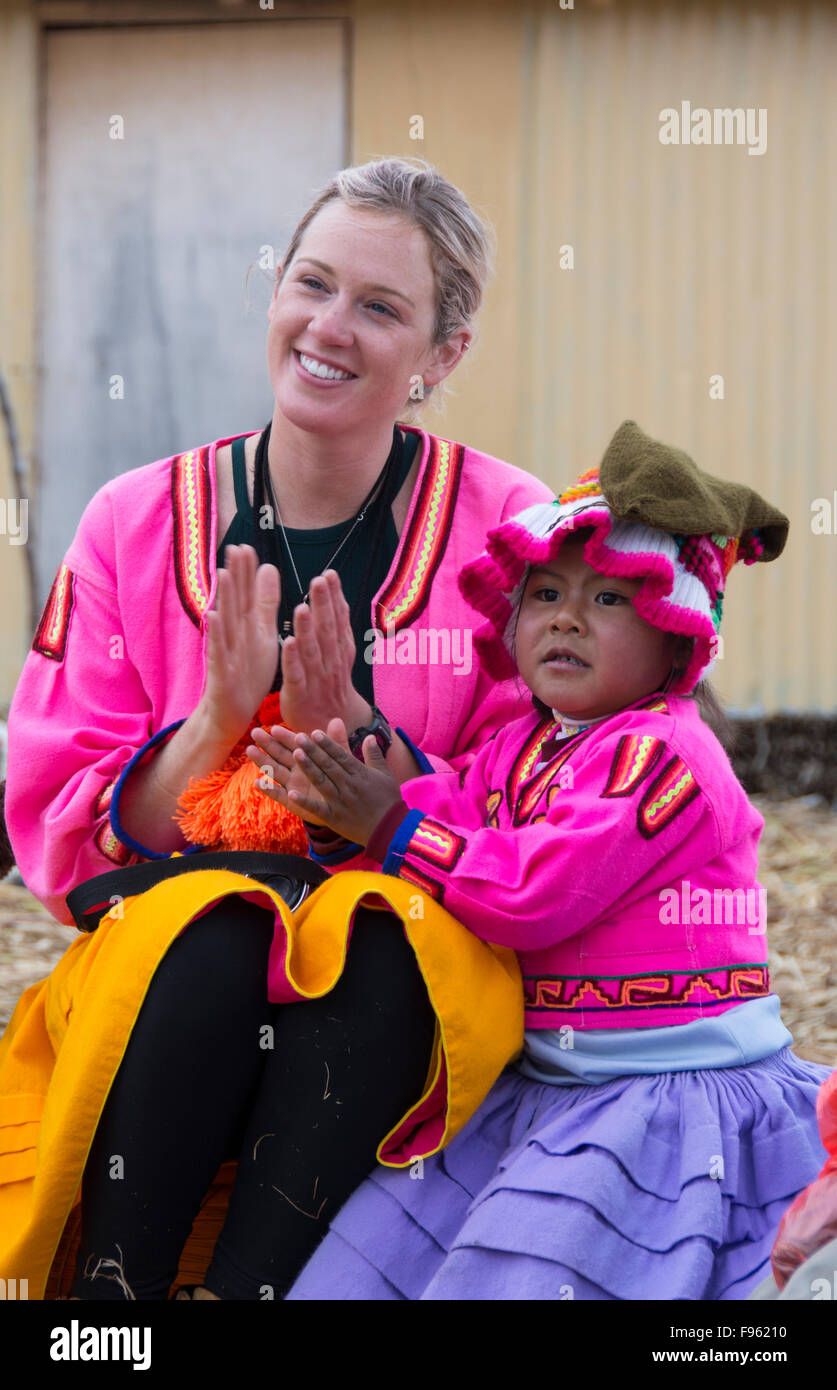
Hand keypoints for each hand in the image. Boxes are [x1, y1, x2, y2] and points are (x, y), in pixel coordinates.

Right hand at [201, 545, 280, 743]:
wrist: (234, 710)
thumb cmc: (249, 671)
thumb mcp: (262, 632)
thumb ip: (265, 601)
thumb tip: (268, 567)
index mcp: (248, 624)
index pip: (248, 593)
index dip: (247, 571)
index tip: (247, 546)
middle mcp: (235, 633)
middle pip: (235, 601)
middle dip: (236, 575)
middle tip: (235, 547)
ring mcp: (226, 650)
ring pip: (226, 620)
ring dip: (225, 597)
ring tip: (223, 572)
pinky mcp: (222, 670)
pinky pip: (219, 650)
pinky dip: (216, 634)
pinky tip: (213, 617)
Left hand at [246, 718, 402, 844]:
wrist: (391, 829)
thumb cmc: (389, 801)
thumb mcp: (385, 774)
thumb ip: (374, 755)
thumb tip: (370, 736)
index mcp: (360, 774)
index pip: (340, 755)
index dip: (327, 744)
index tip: (315, 732)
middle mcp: (348, 785)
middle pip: (328, 765)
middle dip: (313, 750)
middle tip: (299, 737)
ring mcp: (340, 802)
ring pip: (321, 781)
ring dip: (308, 768)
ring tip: (296, 754)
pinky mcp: (334, 818)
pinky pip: (317, 809)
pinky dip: (304, 802)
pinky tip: (291, 793)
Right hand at [247, 721, 334, 828]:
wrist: (343, 806)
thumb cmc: (339, 779)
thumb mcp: (340, 761)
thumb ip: (336, 742)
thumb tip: (337, 720)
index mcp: (308, 757)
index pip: (294, 743)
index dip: (285, 736)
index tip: (274, 728)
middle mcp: (296, 769)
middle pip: (280, 754)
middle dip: (267, 743)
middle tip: (255, 732)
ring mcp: (292, 785)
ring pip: (275, 770)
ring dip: (262, 761)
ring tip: (250, 750)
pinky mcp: (291, 802)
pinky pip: (278, 794)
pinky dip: (269, 789)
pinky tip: (258, 783)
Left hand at [278, 571, 368, 735]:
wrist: (329, 724)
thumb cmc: (329, 683)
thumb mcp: (337, 654)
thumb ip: (334, 627)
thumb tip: (334, 596)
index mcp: (340, 650)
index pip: (338, 620)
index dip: (335, 597)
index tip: (329, 575)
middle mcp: (331, 662)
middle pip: (327, 630)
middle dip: (323, 605)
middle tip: (319, 580)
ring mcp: (316, 678)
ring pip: (312, 650)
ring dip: (307, 629)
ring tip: (302, 607)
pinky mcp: (299, 694)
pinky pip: (296, 675)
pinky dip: (292, 660)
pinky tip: (288, 643)